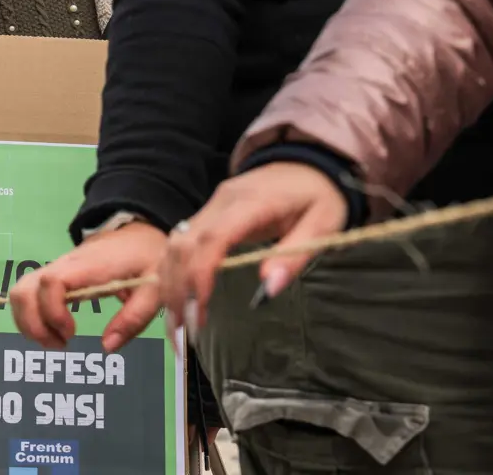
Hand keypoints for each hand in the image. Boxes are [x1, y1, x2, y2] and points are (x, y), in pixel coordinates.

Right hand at [11, 222, 165, 351]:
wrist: (139, 233)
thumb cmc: (147, 260)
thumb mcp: (154, 291)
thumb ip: (133, 319)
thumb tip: (107, 347)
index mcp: (89, 267)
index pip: (52, 282)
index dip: (53, 311)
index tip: (72, 333)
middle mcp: (64, 265)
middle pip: (25, 289)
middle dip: (34, 325)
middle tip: (61, 344)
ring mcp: (55, 268)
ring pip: (20, 291)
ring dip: (28, 322)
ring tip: (55, 340)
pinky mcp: (54, 275)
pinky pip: (28, 293)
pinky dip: (30, 316)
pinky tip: (52, 330)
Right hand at [158, 162, 347, 335]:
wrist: (307, 163)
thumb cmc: (318, 197)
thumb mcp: (322, 226)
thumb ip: (293, 257)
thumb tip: (267, 290)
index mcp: (251, 203)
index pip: (214, 237)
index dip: (200, 274)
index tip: (199, 309)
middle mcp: (220, 202)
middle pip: (183, 244)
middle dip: (178, 289)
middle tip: (182, 330)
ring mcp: (209, 207)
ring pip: (173, 244)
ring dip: (170, 285)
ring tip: (176, 324)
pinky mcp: (204, 215)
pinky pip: (178, 244)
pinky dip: (172, 274)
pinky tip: (176, 300)